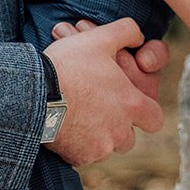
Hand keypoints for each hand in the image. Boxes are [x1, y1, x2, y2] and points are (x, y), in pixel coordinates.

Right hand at [44, 17, 164, 166]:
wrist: (34, 94)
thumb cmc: (69, 65)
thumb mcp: (99, 38)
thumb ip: (126, 32)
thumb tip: (138, 36)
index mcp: (131, 104)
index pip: (155, 119)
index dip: (146, 112)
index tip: (133, 104)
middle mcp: (120, 131)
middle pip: (129, 137)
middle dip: (119, 126)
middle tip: (99, 108)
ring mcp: (100, 147)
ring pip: (107, 146)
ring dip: (99, 135)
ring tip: (80, 116)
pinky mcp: (79, 157)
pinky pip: (85, 154)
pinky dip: (78, 144)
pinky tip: (65, 125)